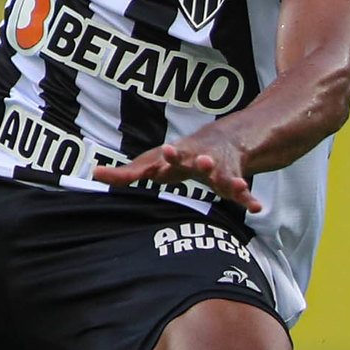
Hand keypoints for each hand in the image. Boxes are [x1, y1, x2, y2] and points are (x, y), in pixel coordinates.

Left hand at [92, 130, 262, 213]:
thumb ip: (126, 173)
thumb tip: (94, 174)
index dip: (169, 155)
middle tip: (203, 162)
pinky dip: (249, 199)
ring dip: (230, 180)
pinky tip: (255, 207)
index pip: (171, 155)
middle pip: (201, 160)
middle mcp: (201, 159)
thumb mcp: (152, 163)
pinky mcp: (234, 182)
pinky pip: (243, 192)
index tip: (167, 151)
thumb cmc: (178, 156)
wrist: (222, 142)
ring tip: (237, 187)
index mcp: (179, 155)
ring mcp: (220, 170)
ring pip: (226, 176)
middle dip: (202, 162)